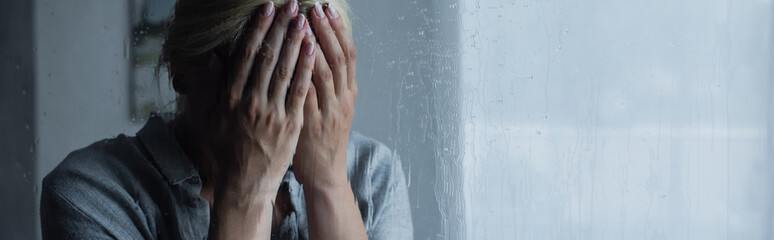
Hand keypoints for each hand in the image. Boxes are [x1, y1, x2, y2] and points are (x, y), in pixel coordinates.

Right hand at [207, 1, 315, 238]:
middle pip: (268, 57)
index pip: (246, 55)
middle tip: (291, 5)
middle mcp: (251, 102)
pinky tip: (313, 49)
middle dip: (280, 28)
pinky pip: (300, 91)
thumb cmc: (227, 148)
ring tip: (304, 19)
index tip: (266, 9)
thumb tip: (214, 58)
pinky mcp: (290, 124)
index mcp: (230, 97)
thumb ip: (211, 87)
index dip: (258, 29)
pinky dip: (307, 68)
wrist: (246, 182)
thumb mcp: (210, 118)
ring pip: (286, 70)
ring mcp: (272, 113)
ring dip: (296, 42)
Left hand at [292, 2, 357, 189]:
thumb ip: (327, 84)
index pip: (348, 54)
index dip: (338, 30)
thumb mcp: (333, 108)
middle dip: (327, 30)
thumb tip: (317, 53)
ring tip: (303, 23)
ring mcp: (329, 111)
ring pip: (326, 72)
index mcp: (348, 93)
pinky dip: (301, 74)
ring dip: (315, 46)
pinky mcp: (312, 123)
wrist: (325, 173)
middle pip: (340, 58)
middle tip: (316, 7)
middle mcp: (343, 99)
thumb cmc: (322, 139)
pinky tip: (292, 58)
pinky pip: (307, 94)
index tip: (327, 9)